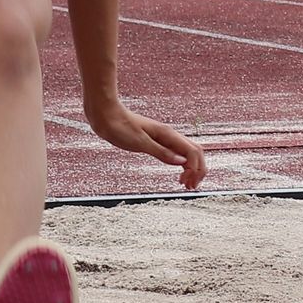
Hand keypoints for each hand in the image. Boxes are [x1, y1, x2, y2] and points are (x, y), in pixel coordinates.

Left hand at [88, 102, 206, 190]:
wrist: (105, 115)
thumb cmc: (119, 126)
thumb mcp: (139, 142)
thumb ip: (161, 152)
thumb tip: (182, 162)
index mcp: (168, 134)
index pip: (193, 152)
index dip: (195, 169)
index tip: (186, 184)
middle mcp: (168, 135)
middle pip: (195, 152)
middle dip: (198, 170)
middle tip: (190, 187)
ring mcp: (163, 138)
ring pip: (187, 152)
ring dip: (191, 168)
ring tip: (186, 183)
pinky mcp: (155, 141)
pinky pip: (175, 152)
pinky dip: (181, 163)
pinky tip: (177, 172)